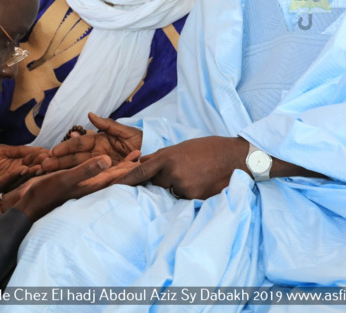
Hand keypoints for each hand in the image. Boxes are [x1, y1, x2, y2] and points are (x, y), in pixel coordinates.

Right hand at [0, 144, 45, 210]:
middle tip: (42, 166)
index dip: (11, 178)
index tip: (23, 169)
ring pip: (14, 181)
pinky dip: (22, 170)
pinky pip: (11, 177)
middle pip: (11, 185)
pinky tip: (34, 163)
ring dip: (28, 173)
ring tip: (44, 163)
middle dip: (26, 176)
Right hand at [4, 154, 140, 220]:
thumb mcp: (67, 179)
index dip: (128, 165)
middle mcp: (89, 185)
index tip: (141, 157)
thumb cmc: (46, 193)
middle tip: (140, 154)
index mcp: (91, 184)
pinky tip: (101, 162)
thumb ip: (87, 170)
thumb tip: (107, 160)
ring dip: (114, 164)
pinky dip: (97, 165)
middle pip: (112, 173)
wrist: (28, 203)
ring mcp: (81, 185)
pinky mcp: (73, 183)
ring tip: (127, 156)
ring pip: (102, 172)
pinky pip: (90, 172)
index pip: (115, 175)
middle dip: (124, 164)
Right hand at [41, 113, 141, 172]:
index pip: (80, 144)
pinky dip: (74, 177)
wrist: (155, 157)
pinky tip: (60, 178)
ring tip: (46, 171)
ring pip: (77, 167)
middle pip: (75, 157)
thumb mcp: (127, 133)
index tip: (54, 151)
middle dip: (59, 160)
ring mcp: (99, 166)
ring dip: (62, 169)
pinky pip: (88, 177)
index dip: (66, 147)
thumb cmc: (143, 142)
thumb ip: (108, 125)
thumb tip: (90, 115)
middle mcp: (97, 154)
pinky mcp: (103, 177)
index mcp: (100, 142)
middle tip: (43, 164)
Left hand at [115, 136, 246, 199]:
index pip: (140, 171)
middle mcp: (172, 173)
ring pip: (171, 191)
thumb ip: (161, 156)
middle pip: (156, 183)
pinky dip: (189, 191)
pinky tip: (202, 181)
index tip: (111, 187)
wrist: (235, 157)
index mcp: (167, 157)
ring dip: (177, 185)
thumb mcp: (182, 147)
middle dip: (163, 179)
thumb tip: (141, 162)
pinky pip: (184, 197)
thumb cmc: (208, 148)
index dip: (125, 180)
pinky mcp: (194, 198)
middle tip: (181, 169)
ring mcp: (183, 186)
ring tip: (195, 174)